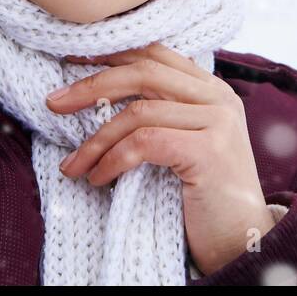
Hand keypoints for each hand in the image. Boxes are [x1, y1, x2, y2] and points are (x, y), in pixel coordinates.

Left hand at [47, 42, 277, 275]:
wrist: (242, 242)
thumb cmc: (203, 196)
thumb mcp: (184, 143)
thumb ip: (161, 113)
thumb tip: (96, 95)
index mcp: (212, 89)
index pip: (156, 53)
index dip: (111, 54)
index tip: (71, 61)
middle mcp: (219, 98)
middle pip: (144, 72)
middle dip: (91, 86)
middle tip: (53, 104)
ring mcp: (218, 122)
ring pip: (138, 112)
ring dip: (96, 140)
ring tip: (73, 165)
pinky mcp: (208, 151)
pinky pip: (144, 143)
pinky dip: (112, 159)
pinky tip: (98, 178)